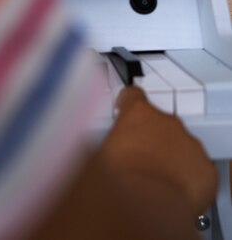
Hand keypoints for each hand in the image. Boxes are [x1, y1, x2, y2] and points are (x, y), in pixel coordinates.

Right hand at [101, 86, 217, 215]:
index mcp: (137, 114)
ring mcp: (188, 143)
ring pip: (181, 145)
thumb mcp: (98, 152)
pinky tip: (172, 191)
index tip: (124, 111)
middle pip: (160, 123)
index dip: (128, 104)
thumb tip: (95, 147)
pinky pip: (197, 169)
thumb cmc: (117, 179)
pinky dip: (187, 178)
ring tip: (154, 180)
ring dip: (170, 157)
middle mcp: (166, 122)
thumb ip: (103, 141)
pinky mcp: (204, 168)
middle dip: (151, 138)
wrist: (146, 205)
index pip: (133, 95)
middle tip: (138, 159)